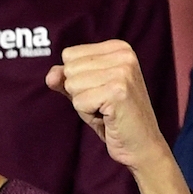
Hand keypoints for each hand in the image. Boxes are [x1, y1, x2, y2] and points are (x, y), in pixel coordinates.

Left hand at [45, 40, 167, 170]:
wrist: (141, 145)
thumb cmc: (113, 117)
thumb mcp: (86, 91)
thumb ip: (65, 78)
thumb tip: (51, 75)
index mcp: (118, 47)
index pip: (69, 55)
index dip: (77, 79)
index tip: (100, 92)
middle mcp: (124, 54)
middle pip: (69, 69)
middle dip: (79, 92)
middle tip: (104, 104)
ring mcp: (123, 72)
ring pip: (72, 85)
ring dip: (83, 105)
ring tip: (106, 110)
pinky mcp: (118, 92)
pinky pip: (78, 102)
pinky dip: (88, 115)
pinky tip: (108, 117)